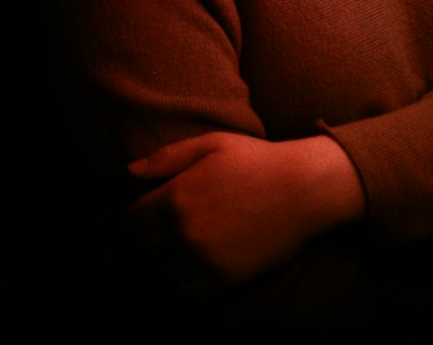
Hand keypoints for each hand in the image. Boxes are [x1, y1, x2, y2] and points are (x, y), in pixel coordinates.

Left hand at [125, 130, 364, 287]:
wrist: (302, 190)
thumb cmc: (255, 160)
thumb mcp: (211, 144)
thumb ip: (167, 158)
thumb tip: (129, 171)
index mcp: (177, 198)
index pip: (130, 222)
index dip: (131, 217)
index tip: (140, 212)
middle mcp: (186, 235)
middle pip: (143, 247)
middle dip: (146, 236)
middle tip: (159, 226)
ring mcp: (205, 262)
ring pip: (162, 271)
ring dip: (164, 258)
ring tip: (179, 242)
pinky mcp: (224, 282)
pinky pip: (186, 289)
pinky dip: (183, 277)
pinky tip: (196, 258)